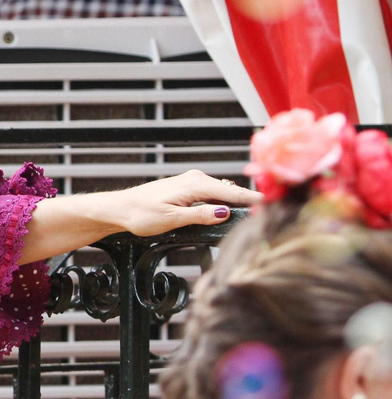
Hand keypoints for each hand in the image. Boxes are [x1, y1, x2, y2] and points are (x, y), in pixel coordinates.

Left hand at [109, 169, 262, 236]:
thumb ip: (199, 215)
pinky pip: (214, 193)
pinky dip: (227, 200)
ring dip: (240, 201)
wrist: (120, 208)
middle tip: (277, 212)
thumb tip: (224, 212)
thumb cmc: (140, 214)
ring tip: (261, 212)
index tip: (278, 204)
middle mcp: (196, 179)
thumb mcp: (171, 219)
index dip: (256, 200)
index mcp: (195, 185)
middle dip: (253, 200)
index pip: (233, 193)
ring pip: (224, 191)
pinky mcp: (188, 187)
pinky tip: (235, 209)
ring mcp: (192, 182)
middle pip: (232, 191)